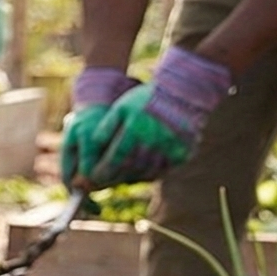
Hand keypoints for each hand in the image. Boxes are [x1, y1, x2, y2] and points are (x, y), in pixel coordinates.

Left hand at [60, 46, 230, 190]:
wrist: (181, 94)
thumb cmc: (144, 100)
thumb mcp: (120, 108)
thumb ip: (106, 127)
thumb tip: (93, 144)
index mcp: (135, 129)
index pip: (116, 158)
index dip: (103, 170)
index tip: (94, 177)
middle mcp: (154, 140)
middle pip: (130, 168)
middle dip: (115, 177)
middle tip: (105, 180)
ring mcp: (170, 148)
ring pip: (146, 172)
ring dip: (131, 177)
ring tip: (120, 177)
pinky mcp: (182, 153)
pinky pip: (162, 171)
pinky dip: (149, 174)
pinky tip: (139, 172)